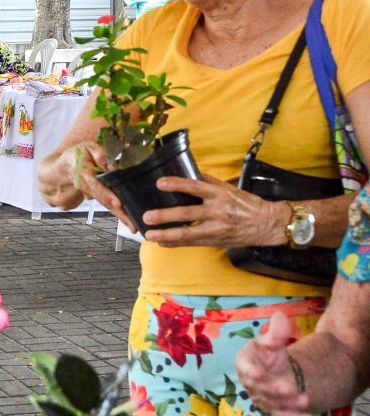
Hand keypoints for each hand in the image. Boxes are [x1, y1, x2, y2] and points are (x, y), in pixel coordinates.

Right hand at [63, 141, 133, 229]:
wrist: (67, 165)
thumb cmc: (80, 153)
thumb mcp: (88, 148)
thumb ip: (100, 154)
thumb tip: (113, 167)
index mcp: (83, 173)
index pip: (95, 185)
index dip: (106, 195)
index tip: (118, 204)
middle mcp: (86, 187)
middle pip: (102, 200)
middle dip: (117, 211)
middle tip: (130, 223)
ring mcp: (90, 194)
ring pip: (106, 205)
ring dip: (119, 216)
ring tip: (133, 226)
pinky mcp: (96, 197)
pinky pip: (107, 205)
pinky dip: (117, 213)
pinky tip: (129, 222)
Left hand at [142, 174, 287, 247]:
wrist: (268, 224)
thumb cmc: (247, 204)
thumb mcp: (230, 189)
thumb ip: (210, 182)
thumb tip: (190, 172)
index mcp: (220, 194)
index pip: (195, 186)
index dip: (177, 184)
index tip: (160, 183)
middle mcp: (217, 211)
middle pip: (187, 213)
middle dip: (164, 216)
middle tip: (147, 216)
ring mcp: (216, 228)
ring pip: (187, 233)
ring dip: (166, 235)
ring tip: (150, 235)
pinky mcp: (216, 241)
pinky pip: (192, 243)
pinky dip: (176, 243)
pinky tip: (162, 243)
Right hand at [237, 313, 313, 415]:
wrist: (278, 369)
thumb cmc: (270, 352)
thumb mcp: (273, 340)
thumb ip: (276, 332)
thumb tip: (280, 316)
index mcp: (245, 362)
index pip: (244, 366)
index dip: (250, 370)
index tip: (258, 373)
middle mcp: (251, 382)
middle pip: (260, 388)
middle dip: (274, 390)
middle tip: (289, 389)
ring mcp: (263, 398)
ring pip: (274, 403)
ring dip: (288, 404)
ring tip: (305, 401)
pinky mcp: (276, 409)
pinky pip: (285, 415)